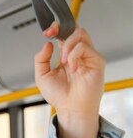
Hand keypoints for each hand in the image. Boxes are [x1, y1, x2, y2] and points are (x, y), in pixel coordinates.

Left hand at [35, 23, 103, 137]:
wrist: (70, 108)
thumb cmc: (59, 95)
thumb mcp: (42, 76)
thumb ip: (41, 59)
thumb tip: (47, 44)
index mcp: (66, 56)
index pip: (64, 35)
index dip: (56, 29)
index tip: (46, 31)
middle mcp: (78, 54)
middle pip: (74, 30)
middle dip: (61, 29)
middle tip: (51, 34)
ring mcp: (88, 56)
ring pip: (80, 34)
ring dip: (66, 45)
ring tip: (62, 61)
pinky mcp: (96, 61)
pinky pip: (84, 47)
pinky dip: (73, 56)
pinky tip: (71, 68)